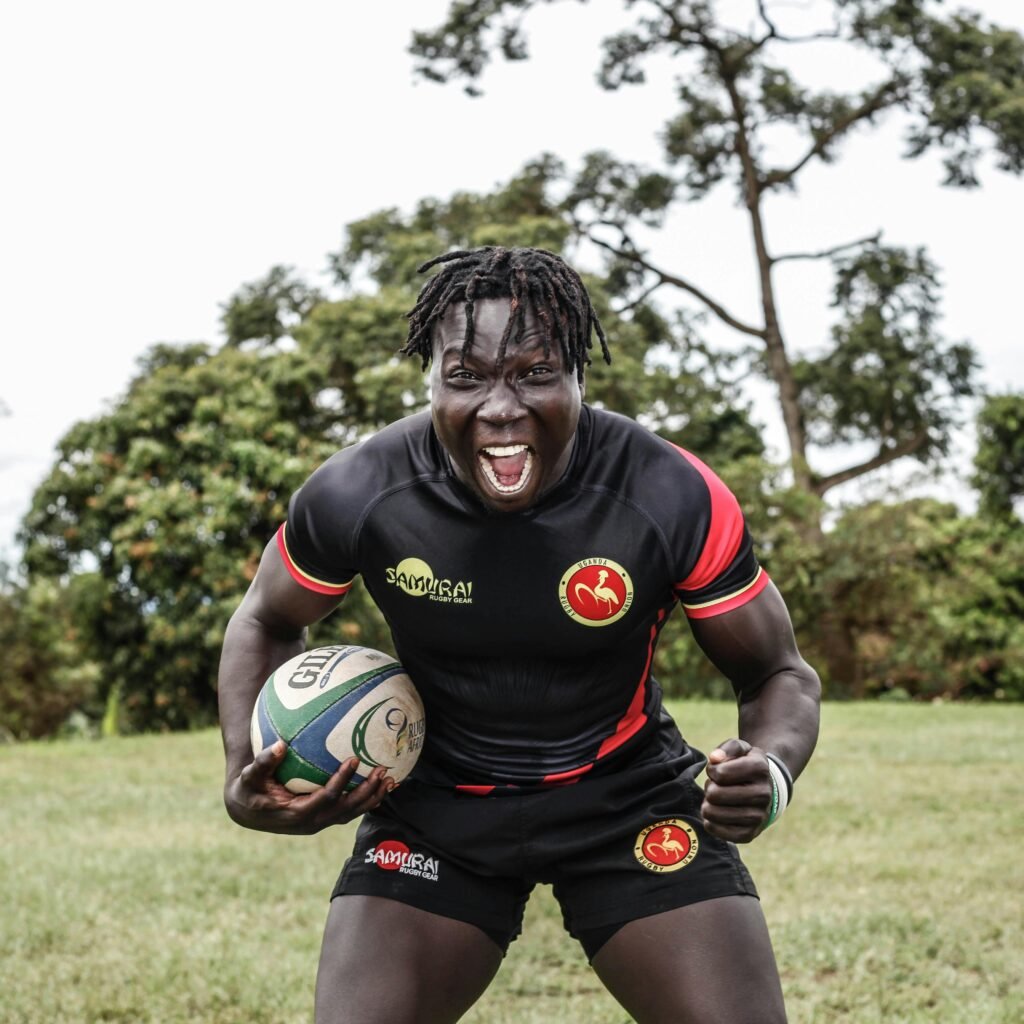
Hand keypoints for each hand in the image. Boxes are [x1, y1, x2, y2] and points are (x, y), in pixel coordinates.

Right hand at [224, 740, 393, 834]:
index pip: (325, 798)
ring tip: (391, 779)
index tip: (353, 759)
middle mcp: (311, 822)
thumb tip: (280, 745)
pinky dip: (367, 800)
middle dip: (366, 792)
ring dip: (372, 797)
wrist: (248, 811)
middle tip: (382, 770)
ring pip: (351, 813)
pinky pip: (349, 810)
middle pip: (345, 809)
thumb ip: (263, 762)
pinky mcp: (323, 818)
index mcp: (296, 813)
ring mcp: (319, 822)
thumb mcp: (249, 776)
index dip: (341, 781)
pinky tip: (382, 786)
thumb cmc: (248, 789)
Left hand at [700, 738, 772, 843]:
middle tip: (716, 786)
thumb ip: (727, 748)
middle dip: (709, 788)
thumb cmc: (745, 765)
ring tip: (716, 799)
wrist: (766, 789)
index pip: (720, 773)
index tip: (718, 770)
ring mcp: (759, 816)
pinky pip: (720, 833)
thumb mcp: (740, 748)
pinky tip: (715, 814)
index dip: (712, 770)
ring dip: (708, 805)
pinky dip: (710, 823)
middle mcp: (763, 794)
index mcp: (760, 768)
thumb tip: (714, 759)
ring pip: (714, 813)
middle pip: (715, 794)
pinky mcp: (750, 834)